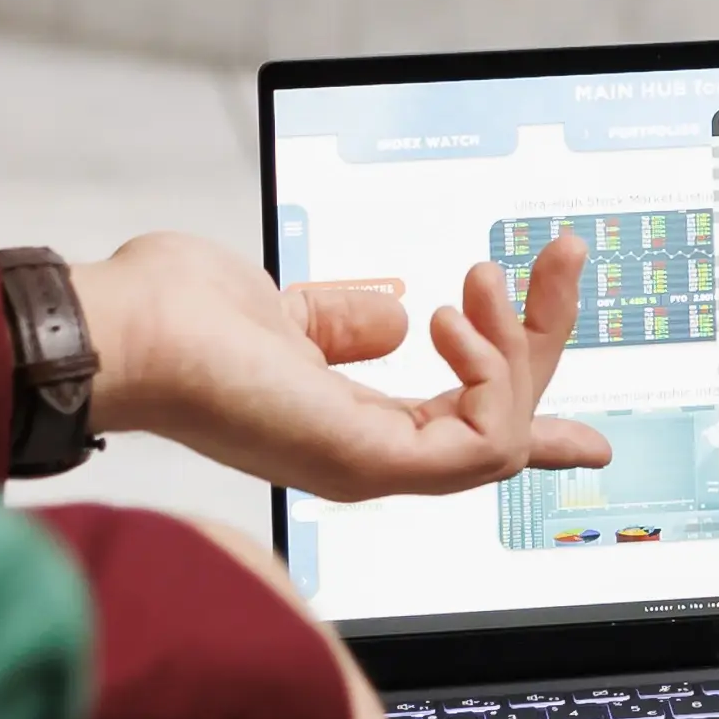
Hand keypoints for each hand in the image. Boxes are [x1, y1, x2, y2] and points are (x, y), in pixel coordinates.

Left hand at [74, 226, 612, 502]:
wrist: (125, 333)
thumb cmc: (172, 319)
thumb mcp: (284, 308)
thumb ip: (342, 319)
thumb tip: (395, 313)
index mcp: (348, 426)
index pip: (463, 437)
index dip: (533, 427)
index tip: (593, 443)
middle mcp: (367, 457)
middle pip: (502, 421)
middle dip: (546, 335)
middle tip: (559, 252)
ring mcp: (370, 466)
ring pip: (504, 430)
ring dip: (518, 344)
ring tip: (477, 281)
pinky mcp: (371, 462)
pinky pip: (483, 440)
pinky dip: (491, 372)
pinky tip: (452, 316)